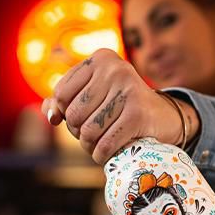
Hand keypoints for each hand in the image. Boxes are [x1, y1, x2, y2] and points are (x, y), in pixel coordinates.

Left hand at [41, 48, 198, 164]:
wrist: (165, 116)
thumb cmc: (122, 106)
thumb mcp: (95, 95)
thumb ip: (65, 101)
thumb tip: (50, 114)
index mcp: (101, 59)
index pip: (61, 93)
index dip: (64, 114)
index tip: (80, 121)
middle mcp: (115, 69)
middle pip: (74, 114)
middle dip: (78, 132)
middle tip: (92, 135)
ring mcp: (128, 91)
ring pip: (88, 131)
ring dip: (90, 146)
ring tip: (99, 145)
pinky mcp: (138, 114)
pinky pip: (105, 144)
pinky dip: (101, 155)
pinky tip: (105, 155)